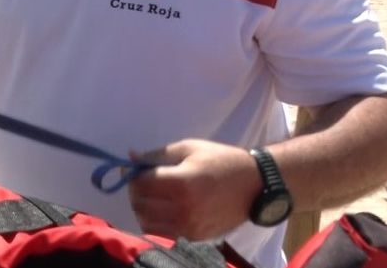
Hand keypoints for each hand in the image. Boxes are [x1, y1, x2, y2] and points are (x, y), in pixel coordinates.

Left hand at [126, 139, 260, 239]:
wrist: (255, 184)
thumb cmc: (221, 161)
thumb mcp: (188, 148)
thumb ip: (157, 155)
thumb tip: (130, 157)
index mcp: (181, 183)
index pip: (140, 184)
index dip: (131, 175)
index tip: (133, 169)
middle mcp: (183, 208)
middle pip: (140, 204)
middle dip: (135, 191)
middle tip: (141, 182)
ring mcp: (189, 226)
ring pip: (147, 222)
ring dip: (142, 208)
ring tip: (151, 196)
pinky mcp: (195, 237)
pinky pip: (163, 233)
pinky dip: (155, 222)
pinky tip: (162, 209)